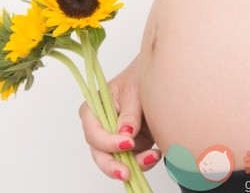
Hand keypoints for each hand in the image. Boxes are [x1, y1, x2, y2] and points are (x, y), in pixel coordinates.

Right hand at [78, 53, 161, 181]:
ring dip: (133, 165)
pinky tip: (155, 154)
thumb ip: (129, 113)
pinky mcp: (131, 145)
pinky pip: (133, 160)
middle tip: (126, 172)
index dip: (106, 141)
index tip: (127, 143)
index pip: (92, 131)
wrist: (157, 79)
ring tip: (152, 157)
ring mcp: (115, 137)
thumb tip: (125, 134)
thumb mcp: (134, 91)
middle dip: (111, 165)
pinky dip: (144, 162)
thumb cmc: (139, 78)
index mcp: (94, 108)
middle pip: (99, 152)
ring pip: (116, 161)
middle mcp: (102, 126)